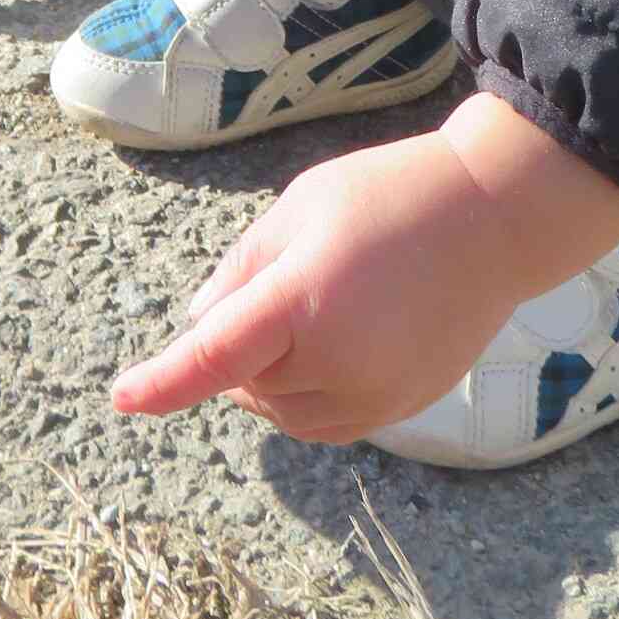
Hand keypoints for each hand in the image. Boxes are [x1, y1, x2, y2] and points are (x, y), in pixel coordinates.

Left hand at [113, 97, 618, 442]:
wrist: (494, 218)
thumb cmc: (391, 195)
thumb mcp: (301, 204)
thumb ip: (243, 267)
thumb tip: (202, 324)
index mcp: (305, 300)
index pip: (213, 358)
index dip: (162, 382)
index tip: (123, 397)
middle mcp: (339, 361)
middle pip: (246, 384)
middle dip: (237, 349)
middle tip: (276, 286)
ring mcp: (375, 393)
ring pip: (282, 413)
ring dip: (270, 379)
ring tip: (309, 310)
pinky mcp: (402, 409)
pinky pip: (326, 423)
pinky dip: (306, 398)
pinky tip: (329, 347)